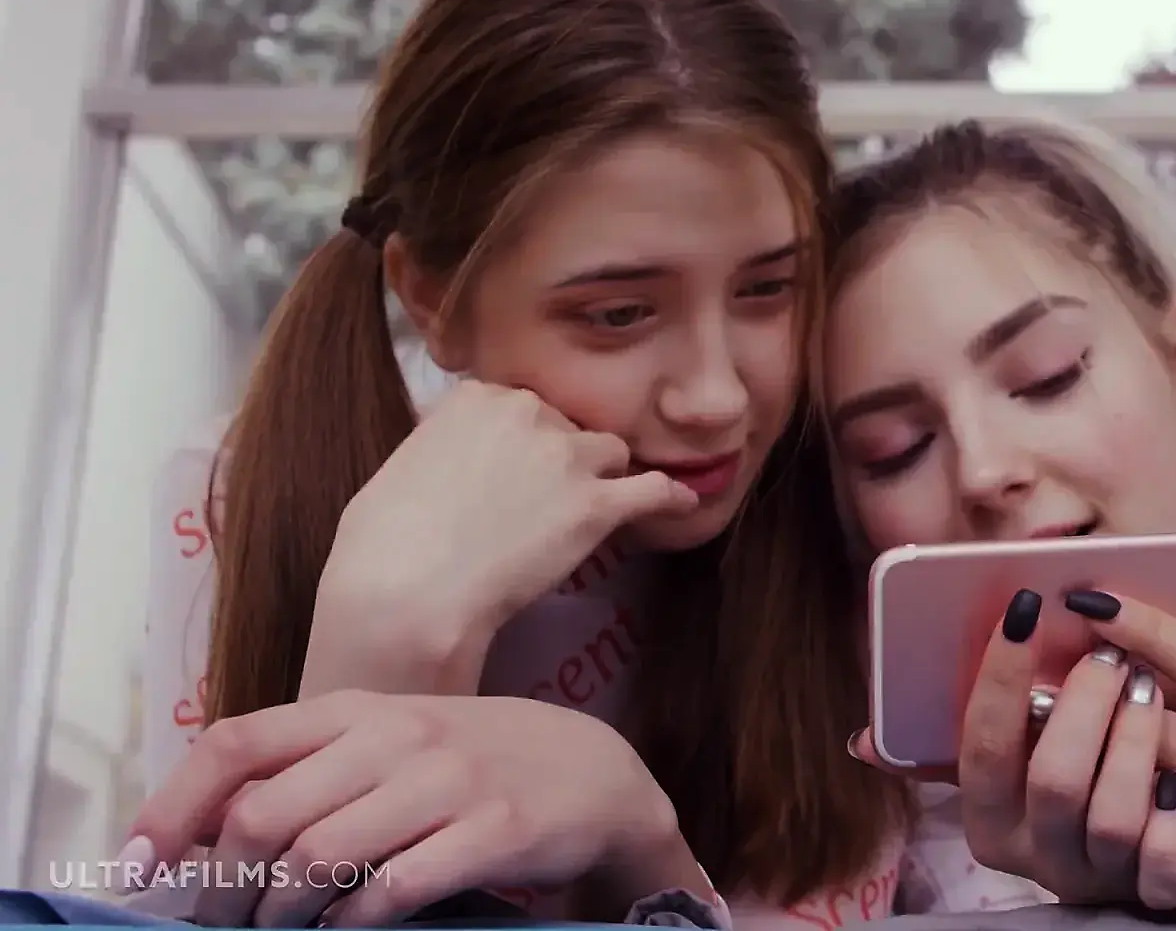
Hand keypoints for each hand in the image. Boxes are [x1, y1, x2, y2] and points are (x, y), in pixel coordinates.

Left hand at [125, 691, 702, 927]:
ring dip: (282, 914)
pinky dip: (354, 923)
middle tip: (222, 922)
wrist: (594, 771)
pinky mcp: (494, 829)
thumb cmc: (472, 762)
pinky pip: (395, 889)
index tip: (138, 868)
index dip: (172, 809)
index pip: (237, 743)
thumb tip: (208, 829)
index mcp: (358, 708)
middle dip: (224, 886)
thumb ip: (312, 770)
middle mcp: (397, 736)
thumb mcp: (390, 744)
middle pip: (265, 815)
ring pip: (319, 857)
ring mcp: (448, 781)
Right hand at [310, 382, 696, 681]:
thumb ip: (442, 444)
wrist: (409, 587)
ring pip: (610, 454)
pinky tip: (682, 503)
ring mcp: (569, 457)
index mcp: (478, 396)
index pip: (522, 406)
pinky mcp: (597, 506)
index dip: (521, 444)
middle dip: (562, 460)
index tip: (514, 472)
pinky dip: (669, 497)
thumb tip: (450, 450)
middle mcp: (530, 412)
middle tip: (542, 505)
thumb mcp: (402, 465)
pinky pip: (653, 490)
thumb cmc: (384, 540)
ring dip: (604, 479)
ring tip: (594, 513)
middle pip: (569, 427)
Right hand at [851, 589, 1175, 910]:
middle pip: (1053, 778)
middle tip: (1110, 653)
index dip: (1002, 673)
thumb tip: (861, 740)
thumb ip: (952, 748)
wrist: (1136, 888)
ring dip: (1135, 743)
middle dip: (1084, 704)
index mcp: (987, 816)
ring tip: (1150, 689)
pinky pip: (1163, 867)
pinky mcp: (1151, 899)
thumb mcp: (1005, 780)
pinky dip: (1173, 819)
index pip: (981, 743)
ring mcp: (1094, 878)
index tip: (1027, 606)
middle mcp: (1033, 854)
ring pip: (1112, 816)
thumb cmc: (1067, 800)